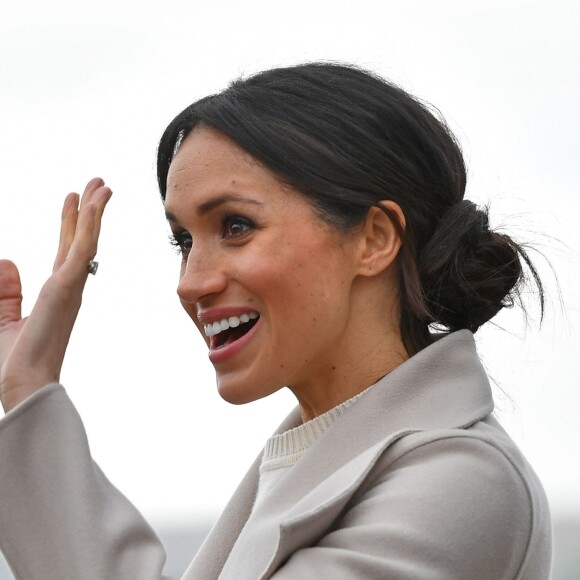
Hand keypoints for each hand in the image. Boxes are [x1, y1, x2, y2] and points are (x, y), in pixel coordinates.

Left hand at [0, 178, 111, 412]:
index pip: (66, 251)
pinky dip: (88, 225)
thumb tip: (7, 260)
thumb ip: (6, 289)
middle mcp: (68, 287)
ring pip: (86, 239)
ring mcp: (70, 286)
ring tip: (101, 185)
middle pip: (80, 240)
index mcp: (56, 293)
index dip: (71, 223)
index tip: (75, 201)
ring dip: (94, 210)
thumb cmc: (15, 361)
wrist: (23, 385)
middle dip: (88, 210)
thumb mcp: (1, 318)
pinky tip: (92, 204)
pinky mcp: (65, 287)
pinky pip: (82, 249)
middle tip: (98, 184)